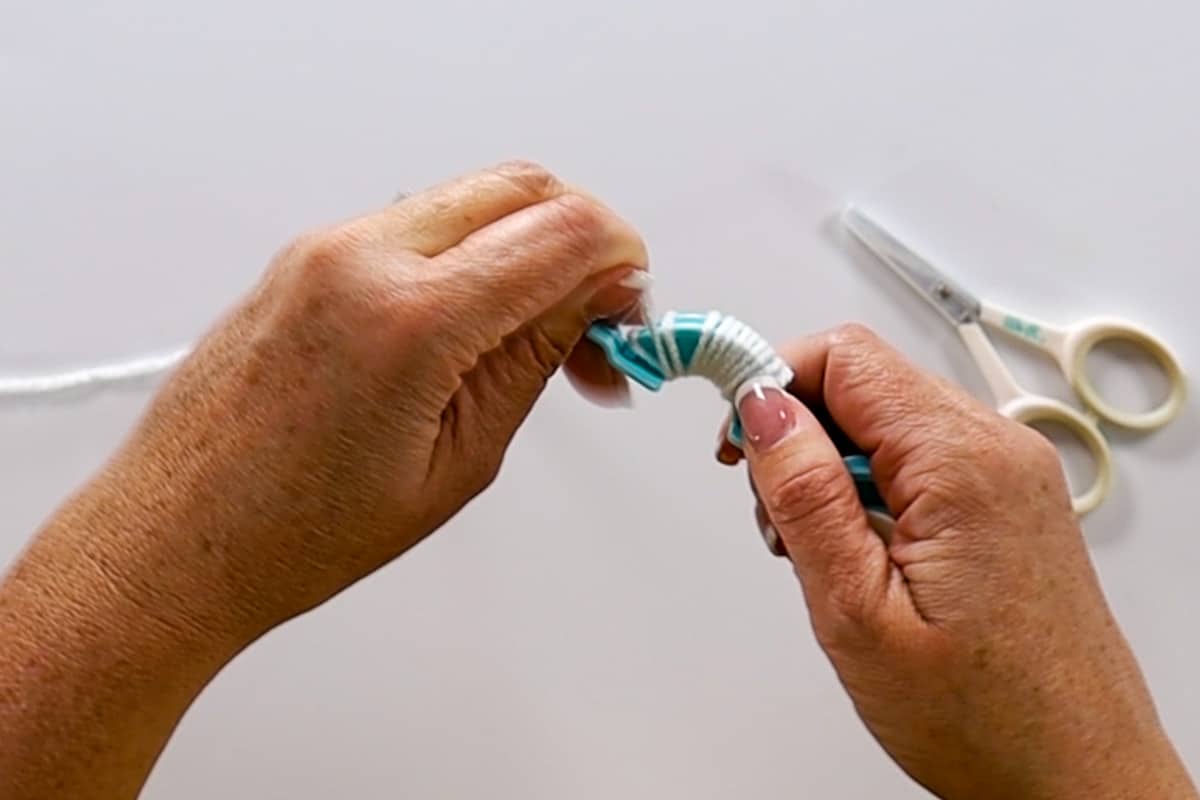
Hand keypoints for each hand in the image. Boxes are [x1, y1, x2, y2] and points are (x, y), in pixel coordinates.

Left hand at [0, 161, 646, 797]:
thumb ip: (533, 361)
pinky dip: (472, 257)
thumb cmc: (290, 529)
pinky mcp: (309, 255)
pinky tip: (478, 325)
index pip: (564, 230)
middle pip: (524, 187)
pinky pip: (420, 223)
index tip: (630, 312)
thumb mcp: (457, 461)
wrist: (175, 539)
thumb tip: (592, 302)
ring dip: (527, 249)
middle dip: (583, 243)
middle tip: (596, 323)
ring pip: (473, 198)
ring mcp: (326, 247)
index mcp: (410, 318)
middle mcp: (362, 257)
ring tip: (536, 338)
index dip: (623, 263)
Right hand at [727, 325, 1195, 799]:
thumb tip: (761, 408)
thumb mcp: (859, 613)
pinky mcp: (1005, 499)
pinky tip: (860, 553)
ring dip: (829, 465)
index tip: (728, 430)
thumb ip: (805, 496)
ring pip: (883, 418)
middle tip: (774, 512)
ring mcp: (1008, 473)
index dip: (769, 379)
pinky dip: (868, 487)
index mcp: (962, 463)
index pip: (843, 357)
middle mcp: (997, 450)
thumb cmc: (987, 720)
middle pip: (862, 380)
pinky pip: (916, 456)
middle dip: (796, 431)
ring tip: (822, 551)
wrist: (1075, 779)